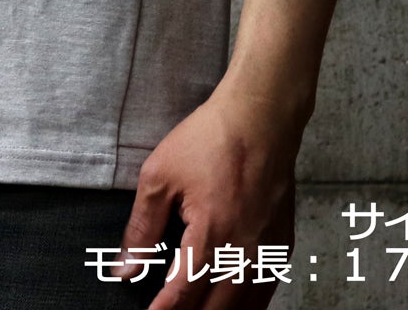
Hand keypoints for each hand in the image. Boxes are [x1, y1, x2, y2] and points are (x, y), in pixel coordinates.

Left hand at [115, 86, 299, 308]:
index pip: (183, 295)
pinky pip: (265, 293)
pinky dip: (246, 307)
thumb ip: (141, 228)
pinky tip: (231, 305)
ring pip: (244, 309)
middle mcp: (244, 253)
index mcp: (212, 236)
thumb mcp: (160, 176)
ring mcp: (268, 252)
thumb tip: (124, 269)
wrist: (261, 116)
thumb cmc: (210, 139)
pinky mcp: (283, 244)